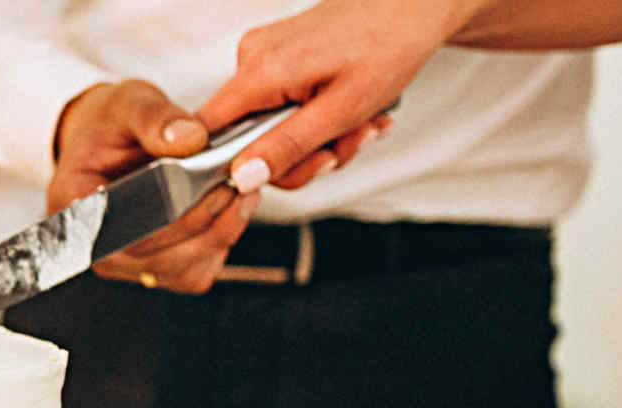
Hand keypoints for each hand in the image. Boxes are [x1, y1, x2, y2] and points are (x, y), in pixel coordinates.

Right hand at [51, 80, 254, 294]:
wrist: (108, 143)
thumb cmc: (110, 127)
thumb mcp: (128, 104)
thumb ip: (155, 118)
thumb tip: (189, 139)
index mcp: (74, 203)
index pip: (123, 226)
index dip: (171, 213)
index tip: (206, 183)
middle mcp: (95, 245)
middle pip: (158, 254)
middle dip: (204, 218)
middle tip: (236, 180)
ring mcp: (125, 264)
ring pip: (183, 268)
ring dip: (220, 231)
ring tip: (239, 191)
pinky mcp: (154, 270)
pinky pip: (196, 272)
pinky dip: (220, 243)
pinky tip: (229, 211)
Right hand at [196, 0, 473, 192]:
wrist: (414, 4)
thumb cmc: (389, 46)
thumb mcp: (341, 111)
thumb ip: (287, 147)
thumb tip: (241, 177)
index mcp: (260, 71)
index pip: (208, 131)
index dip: (230, 164)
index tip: (273, 173)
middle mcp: (252, 58)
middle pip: (247, 138)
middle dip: (300, 155)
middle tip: (342, 148)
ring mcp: (264, 55)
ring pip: (271, 127)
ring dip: (318, 139)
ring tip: (360, 125)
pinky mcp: (279, 57)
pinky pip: (283, 106)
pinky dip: (317, 118)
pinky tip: (350, 112)